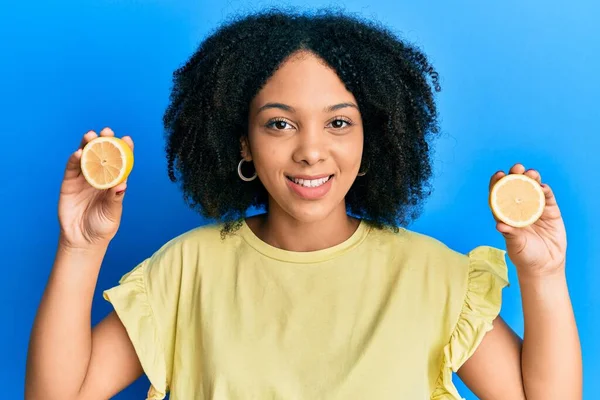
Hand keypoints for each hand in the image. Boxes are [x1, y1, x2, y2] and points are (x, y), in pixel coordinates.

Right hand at [58, 127, 133, 249]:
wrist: (83, 240)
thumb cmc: (102, 226)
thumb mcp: (112, 213)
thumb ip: (115, 198)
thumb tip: (122, 184)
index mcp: (114, 182)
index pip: (120, 163)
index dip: (124, 150)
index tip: (127, 139)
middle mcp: (99, 177)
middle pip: (101, 155)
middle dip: (104, 141)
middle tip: (107, 131)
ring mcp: (83, 179)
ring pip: (85, 157)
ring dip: (87, 145)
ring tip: (90, 135)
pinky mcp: (69, 184)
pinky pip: (71, 169)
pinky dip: (74, 159)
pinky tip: (77, 152)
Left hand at [489, 163, 566, 278]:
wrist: (545, 265)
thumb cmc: (525, 255)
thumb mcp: (516, 245)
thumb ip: (510, 234)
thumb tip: (499, 226)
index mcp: (506, 214)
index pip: (499, 195)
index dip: (498, 183)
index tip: (498, 174)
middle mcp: (519, 208)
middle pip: (516, 188)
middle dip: (516, 175)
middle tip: (517, 168)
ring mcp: (535, 208)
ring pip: (532, 189)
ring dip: (532, 179)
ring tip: (531, 173)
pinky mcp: (550, 211)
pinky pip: (547, 198)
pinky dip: (546, 191)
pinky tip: (543, 187)